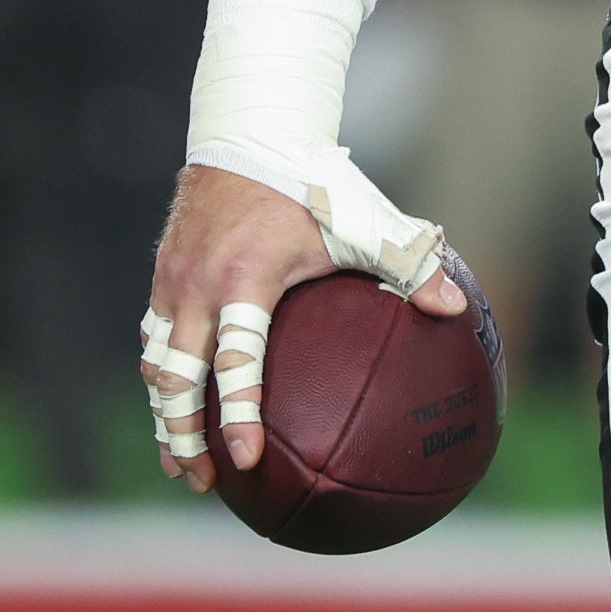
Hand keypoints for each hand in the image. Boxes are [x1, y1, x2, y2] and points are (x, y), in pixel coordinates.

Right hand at [141, 162, 466, 494]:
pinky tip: (173, 405)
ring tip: (179, 461)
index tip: (246, 462)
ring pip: (156, 363)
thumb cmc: (314, 182)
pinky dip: (160, 377)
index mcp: (246, 278)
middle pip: (176, 379)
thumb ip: (409, 264)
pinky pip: (154, 336)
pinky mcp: (164, 272)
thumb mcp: (365, 220)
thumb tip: (456, 309)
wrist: (252, 129)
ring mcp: (173, 280)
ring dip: (163, 416)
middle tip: (201, 482)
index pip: (235, 362)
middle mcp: (199, 285)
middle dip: (184, 437)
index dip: (238, 417)